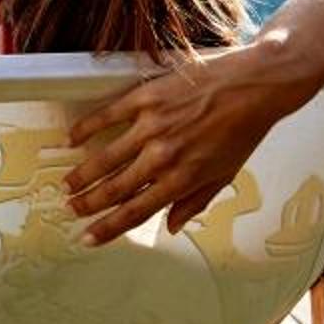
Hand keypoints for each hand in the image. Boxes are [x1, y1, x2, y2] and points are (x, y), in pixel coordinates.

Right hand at [62, 39, 299, 245]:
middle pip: (115, 188)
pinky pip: (107, 115)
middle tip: (70, 210)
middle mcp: (163, 157)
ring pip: (106, 157)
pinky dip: (86, 128)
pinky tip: (71, 139)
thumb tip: (171, 226)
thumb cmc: (244, 130)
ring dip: (83, 175)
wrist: (256, 86)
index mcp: (182, 180)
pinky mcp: (146, 98)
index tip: (88, 238)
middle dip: (88, 204)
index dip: (108, 228)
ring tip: (67, 185)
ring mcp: (152, 126)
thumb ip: (195, 202)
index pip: (136, 211)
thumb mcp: (225, 175)